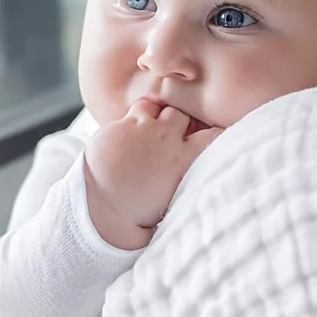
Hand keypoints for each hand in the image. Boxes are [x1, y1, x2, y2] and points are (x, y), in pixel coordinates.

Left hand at [83, 101, 221, 249]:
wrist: (104, 209)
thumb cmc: (140, 209)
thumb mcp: (174, 194)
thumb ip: (187, 173)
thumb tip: (201, 168)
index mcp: (184, 159)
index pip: (212, 134)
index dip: (210, 132)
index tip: (205, 136)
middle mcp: (165, 139)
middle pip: (182, 113)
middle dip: (179, 119)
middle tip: (170, 133)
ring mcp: (141, 129)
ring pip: (155, 106)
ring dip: (154, 115)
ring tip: (147, 130)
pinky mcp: (120, 126)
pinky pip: (131, 113)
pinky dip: (131, 121)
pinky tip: (127, 137)